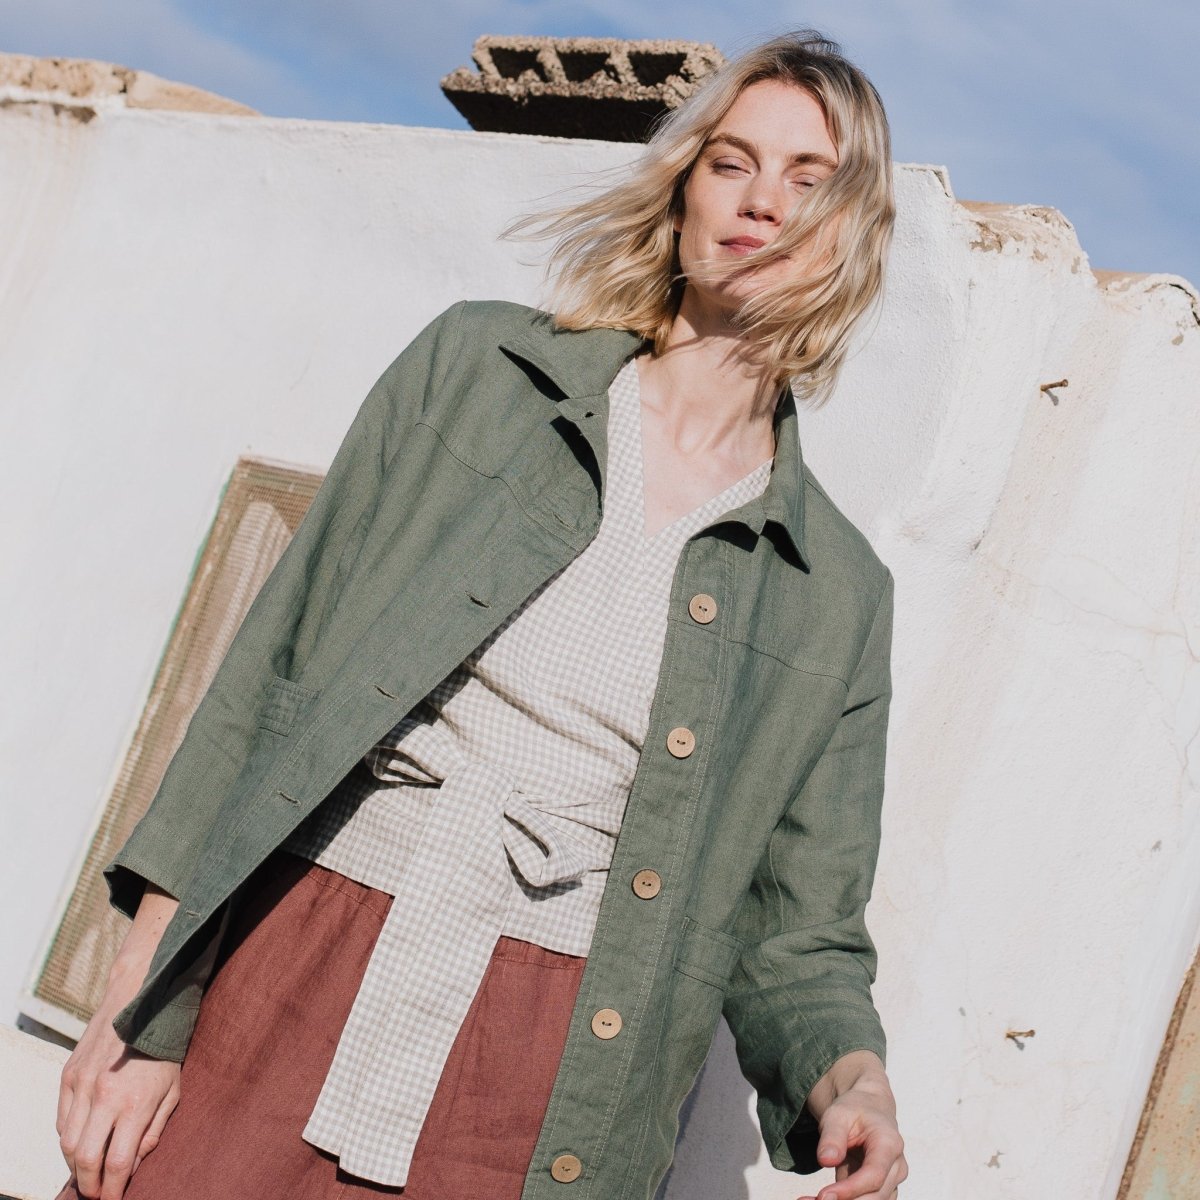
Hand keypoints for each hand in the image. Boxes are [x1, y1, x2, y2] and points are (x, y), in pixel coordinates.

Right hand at [58, 1009, 180, 1199]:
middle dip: (89, 1184)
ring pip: (66, 1143)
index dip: (115, 1189)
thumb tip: (134, 1164)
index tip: (115, 1199)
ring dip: (75, 1165)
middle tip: (98, 1193)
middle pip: (85, 1159)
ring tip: (89, 1171)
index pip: (118, 1163)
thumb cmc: (163, 1050)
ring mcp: (82, 1085)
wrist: (140, 1005)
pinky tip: (82, 1141)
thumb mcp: (173, 1090)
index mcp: (135, 1102)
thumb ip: (154, 1130)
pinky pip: (61, 1120)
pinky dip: (68, 1138)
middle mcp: (104, 1096)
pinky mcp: (68, 1076)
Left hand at [796, 1050, 906, 1199]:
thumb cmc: (855, 1109)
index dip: (851, 1189)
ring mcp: (891, 1181)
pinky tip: (816, 1199)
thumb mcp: (838, 1114)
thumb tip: (826, 1160)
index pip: (874, 1175)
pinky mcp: (880, 1190)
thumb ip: (832, 1136)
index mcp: (889, 1143)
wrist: (868, 1109)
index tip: (824, 1195)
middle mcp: (896, 1166)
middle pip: (876, 1196)